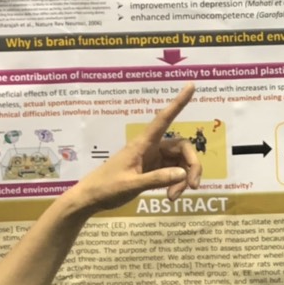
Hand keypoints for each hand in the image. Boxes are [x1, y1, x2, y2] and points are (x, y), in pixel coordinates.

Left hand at [68, 85, 201, 213]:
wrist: (90, 199)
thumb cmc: (106, 188)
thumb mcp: (131, 185)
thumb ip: (157, 179)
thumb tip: (183, 173)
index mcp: (143, 144)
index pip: (164, 118)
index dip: (179, 102)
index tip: (191, 86)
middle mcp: (151, 148)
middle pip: (182, 147)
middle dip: (192, 165)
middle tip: (193, 187)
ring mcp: (153, 159)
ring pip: (180, 162)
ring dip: (183, 178)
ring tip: (173, 197)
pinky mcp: (153, 170)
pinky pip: (173, 172)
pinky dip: (176, 183)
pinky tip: (170, 196)